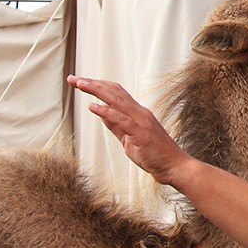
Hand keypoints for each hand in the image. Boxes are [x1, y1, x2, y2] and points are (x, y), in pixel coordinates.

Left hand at [67, 75, 189, 186]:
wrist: (174, 168)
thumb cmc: (154, 156)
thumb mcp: (129, 139)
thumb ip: (116, 126)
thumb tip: (101, 113)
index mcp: (137, 113)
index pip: (116, 93)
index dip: (98, 86)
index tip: (80, 83)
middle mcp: (140, 113)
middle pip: (114, 92)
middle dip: (92, 84)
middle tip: (73, 79)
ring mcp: (142, 122)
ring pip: (117, 100)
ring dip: (97, 91)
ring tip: (80, 84)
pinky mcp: (142, 134)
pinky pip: (122, 120)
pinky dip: (107, 112)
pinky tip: (92, 106)